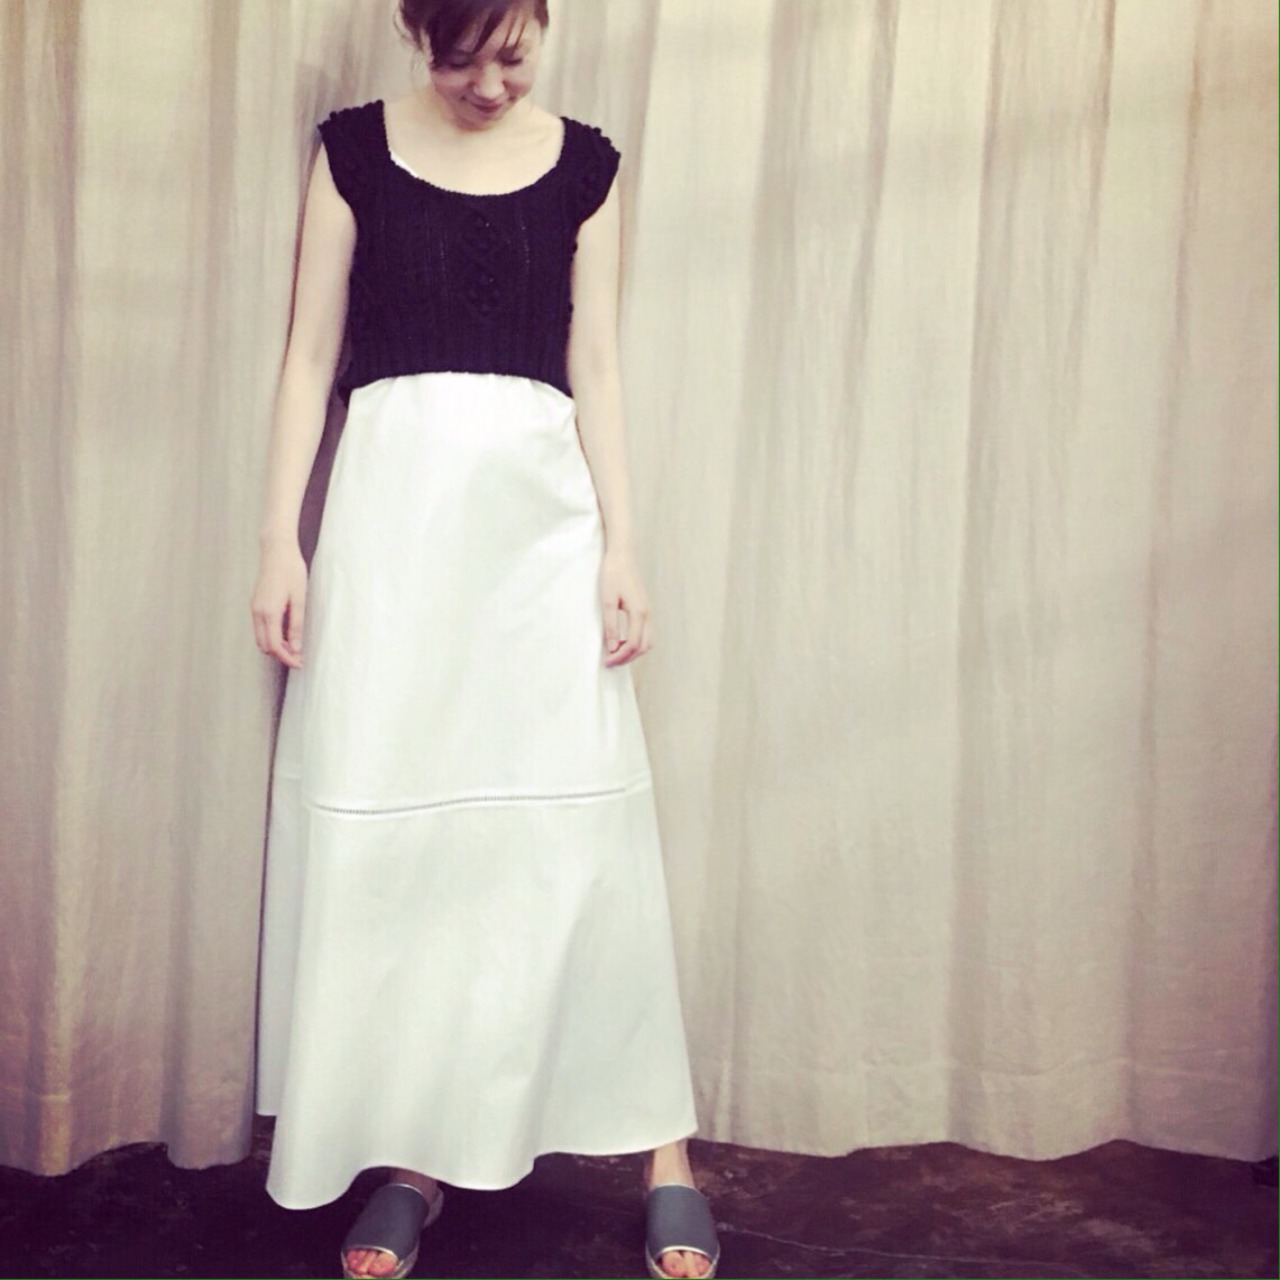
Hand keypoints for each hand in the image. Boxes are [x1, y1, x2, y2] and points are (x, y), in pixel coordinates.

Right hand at [251, 539, 307, 667]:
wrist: (276, 550)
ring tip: (295, 645)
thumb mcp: (299, 599)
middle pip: (264, 646)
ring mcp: (254, 608)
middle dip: (280, 655)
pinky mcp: (256, 604)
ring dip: (275, 646)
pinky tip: (286, 633)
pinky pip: (260, 628)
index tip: (300, 664)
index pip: (274, 646)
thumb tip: (296, 648)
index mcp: (269, 612)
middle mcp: (257, 612)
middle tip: (299, 656)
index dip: (287, 658)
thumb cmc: (291, 571)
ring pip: (260, 638)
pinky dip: (271, 636)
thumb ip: (296, 625)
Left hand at [599, 548, 652, 666]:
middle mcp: (648, 614)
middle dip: (628, 658)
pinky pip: (645, 632)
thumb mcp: (607, 601)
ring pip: (647, 641)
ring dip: (633, 651)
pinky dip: (636, 642)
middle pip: (644, 647)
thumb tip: (611, 648)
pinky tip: (621, 641)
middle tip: (610, 662)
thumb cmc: (613, 575)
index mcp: (639, 613)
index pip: (633, 645)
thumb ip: (611, 626)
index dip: (619, 657)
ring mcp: (648, 611)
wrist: (622, 555)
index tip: (606, 663)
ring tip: (615, 653)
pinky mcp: (645, 608)